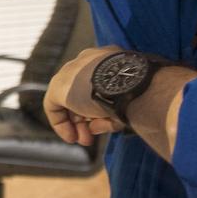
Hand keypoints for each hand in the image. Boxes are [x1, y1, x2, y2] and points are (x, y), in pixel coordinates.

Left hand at [46, 47, 196, 158]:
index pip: (101, 83)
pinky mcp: (59, 85)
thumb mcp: (134, 100)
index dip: (101, 107)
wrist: (129, 84)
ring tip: (83, 140)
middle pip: (83, 92)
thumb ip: (116, 110)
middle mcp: (91, 59)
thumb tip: (97, 124)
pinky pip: (54, 105)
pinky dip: (61, 123)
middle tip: (90, 137)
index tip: (107, 123)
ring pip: (70, 100)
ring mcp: (73, 71)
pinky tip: (71, 137)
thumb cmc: (142, 92)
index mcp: (111, 57)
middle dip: (86, 117)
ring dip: (76, 123)